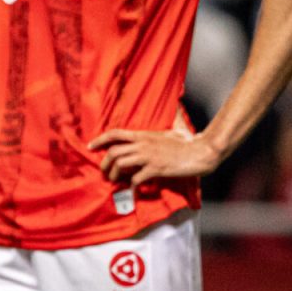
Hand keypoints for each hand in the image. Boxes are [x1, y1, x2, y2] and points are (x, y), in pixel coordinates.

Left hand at [89, 128, 220, 186]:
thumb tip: (178, 102)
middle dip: (104, 163)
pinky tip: (133, 189)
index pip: (115, 133)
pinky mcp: (156, 169)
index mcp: (144, 135)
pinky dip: (132, 185)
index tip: (90, 146)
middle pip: (114, 152)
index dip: (100, 139)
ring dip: (115, 175)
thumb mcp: (176, 128)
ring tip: (114, 181)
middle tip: (104, 172)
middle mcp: (143, 144)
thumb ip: (171, 119)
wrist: (201, 152)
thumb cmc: (189, 142)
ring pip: (121, 164)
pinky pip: (137, 178)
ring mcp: (149, 157)